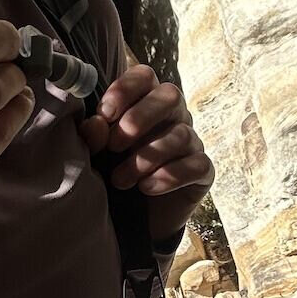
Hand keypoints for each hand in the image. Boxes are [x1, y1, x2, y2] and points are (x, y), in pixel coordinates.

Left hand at [77, 63, 213, 242]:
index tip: (104, 114)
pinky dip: (170, 176)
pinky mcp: (203, 171)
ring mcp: (191, 142)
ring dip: (146, 157)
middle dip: (140, 118)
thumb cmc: (112, 172)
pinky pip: (196, 164)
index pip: (145, 76)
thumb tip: (96, 124)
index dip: (125, 89)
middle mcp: (173, 116)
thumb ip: (93, 137)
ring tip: (120, 180)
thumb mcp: (97, 154)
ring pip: (181, 134)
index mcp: (145, 101)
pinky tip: (147, 188)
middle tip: (113, 146)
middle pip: (171, 95)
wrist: (132, 221)